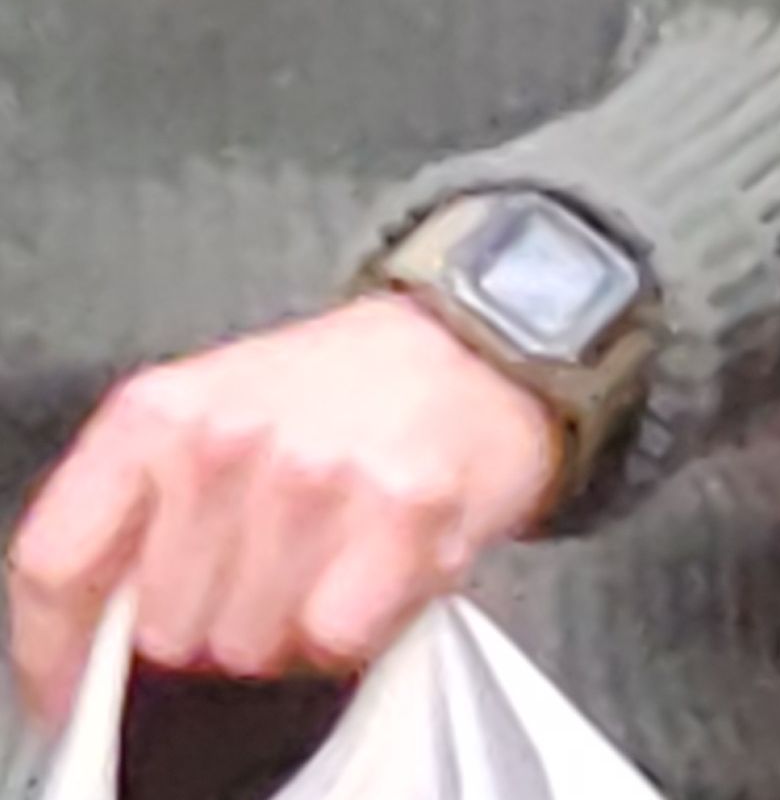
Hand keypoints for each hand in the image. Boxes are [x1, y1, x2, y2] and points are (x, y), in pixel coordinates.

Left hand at [9, 298, 562, 724]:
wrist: (480, 339)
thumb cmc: (335, 393)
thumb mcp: (207, 418)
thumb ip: (132, 515)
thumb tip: (86, 647)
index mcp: (160, 410)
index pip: (55, 566)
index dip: (60, 650)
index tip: (82, 686)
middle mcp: (229, 434)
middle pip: (162, 630)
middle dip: (213, 623)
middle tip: (269, 567)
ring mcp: (317, 472)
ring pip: (250, 647)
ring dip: (291, 626)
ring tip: (332, 556)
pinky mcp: (403, 507)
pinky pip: (337, 637)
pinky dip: (362, 623)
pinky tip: (381, 563)